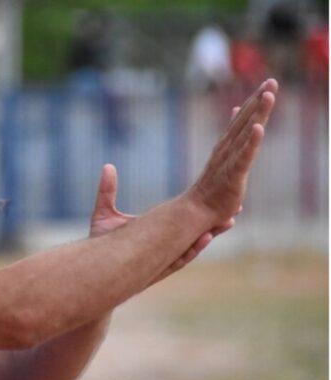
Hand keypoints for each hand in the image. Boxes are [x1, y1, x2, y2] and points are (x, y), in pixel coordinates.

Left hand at [89, 164, 233, 282]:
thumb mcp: (103, 215)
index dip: (198, 208)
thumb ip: (106, 192)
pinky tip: (205, 237)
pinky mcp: (156, 269)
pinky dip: (192, 248)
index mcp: (155, 235)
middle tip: (235, 207)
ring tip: (227, 221)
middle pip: (194, 232)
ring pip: (192, 246)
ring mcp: (161, 259)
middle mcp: (162, 247)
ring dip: (210, 234)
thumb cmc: (99, 247)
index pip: (182, 220)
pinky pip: (179, 259)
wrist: (93, 277)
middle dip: (214, 221)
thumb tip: (107, 166)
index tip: (214, 193)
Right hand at [186, 79, 277, 224]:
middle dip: (258, 100)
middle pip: (244, 121)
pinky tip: (258, 127)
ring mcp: (228, 162)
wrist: (194, 213)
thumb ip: (232, 148)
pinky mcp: (233, 175)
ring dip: (257, 112)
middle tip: (271, 81)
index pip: (239, 123)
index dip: (252, 104)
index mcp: (224, 149)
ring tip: (268, 94)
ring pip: (245, 133)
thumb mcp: (222, 169)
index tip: (263, 87)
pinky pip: (244, 156)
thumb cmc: (209, 194)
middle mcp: (225, 151)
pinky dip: (251, 141)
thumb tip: (244, 133)